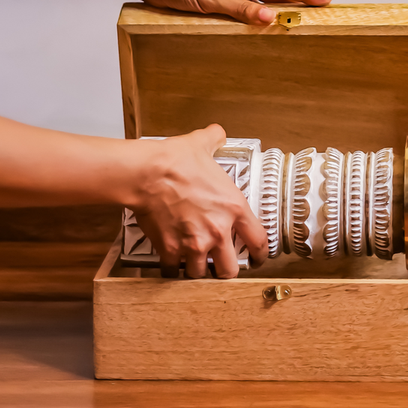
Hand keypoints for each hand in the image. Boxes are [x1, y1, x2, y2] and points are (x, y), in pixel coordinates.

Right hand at [128, 124, 266, 278]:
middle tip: (220, 264)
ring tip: (194, 263)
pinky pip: (173, 270)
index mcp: (234, 208)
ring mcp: (193, 243)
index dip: (260, 254)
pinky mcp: (170, 249)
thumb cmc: (175, 161)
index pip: (258, 241)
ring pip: (201, 275)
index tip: (256, 258)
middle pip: (230, 270)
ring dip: (198, 270)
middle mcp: (217, 230)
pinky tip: (171, 263)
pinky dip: (171, 269)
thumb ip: (214, 139)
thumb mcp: (202, 144)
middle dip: (225, 269)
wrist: (147, 173)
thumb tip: (216, 132)